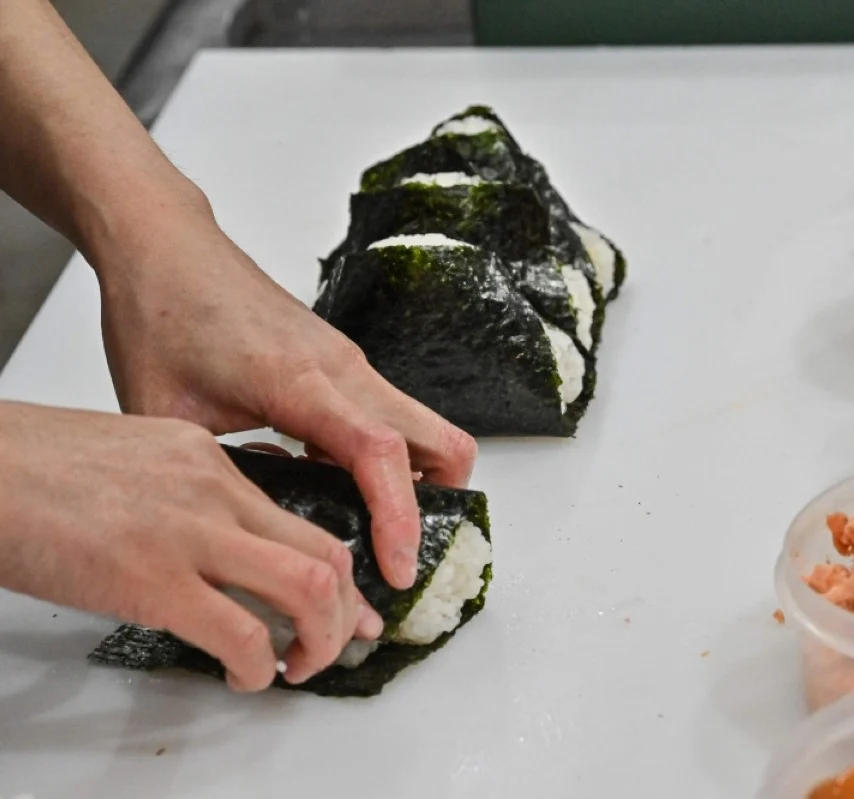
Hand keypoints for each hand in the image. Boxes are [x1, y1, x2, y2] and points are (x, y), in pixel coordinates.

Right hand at [0, 402, 383, 689]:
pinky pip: (241, 635)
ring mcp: (189, 534)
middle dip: (343, 612)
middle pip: (324, 552)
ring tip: (296, 667)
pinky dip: (258, 668)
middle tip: (334, 644)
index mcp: (209, 460)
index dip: (335, 570)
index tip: (344, 601)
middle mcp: (215, 491)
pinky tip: (242, 676)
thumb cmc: (35, 467)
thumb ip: (187, 486)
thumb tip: (221, 529)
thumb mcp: (134, 455)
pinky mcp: (153, 580)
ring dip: (317, 641)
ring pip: (307, 588)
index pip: (302, 515)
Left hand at [90, 202, 476, 589]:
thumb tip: (268, 519)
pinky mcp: (344, 364)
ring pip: (425, 429)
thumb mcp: (164, 414)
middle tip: (403, 558)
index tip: (399, 567)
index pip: (378, 452)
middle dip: (438, 506)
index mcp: (297, 380)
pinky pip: (391, 419)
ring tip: (375, 535)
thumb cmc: (161, 313)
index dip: (399, 516)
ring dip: (419, 484)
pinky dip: (390, 462)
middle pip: (439, 439)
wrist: (165, 246)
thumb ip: (219, 476)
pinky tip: (339, 490)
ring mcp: (349, 364)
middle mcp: (341, 368)